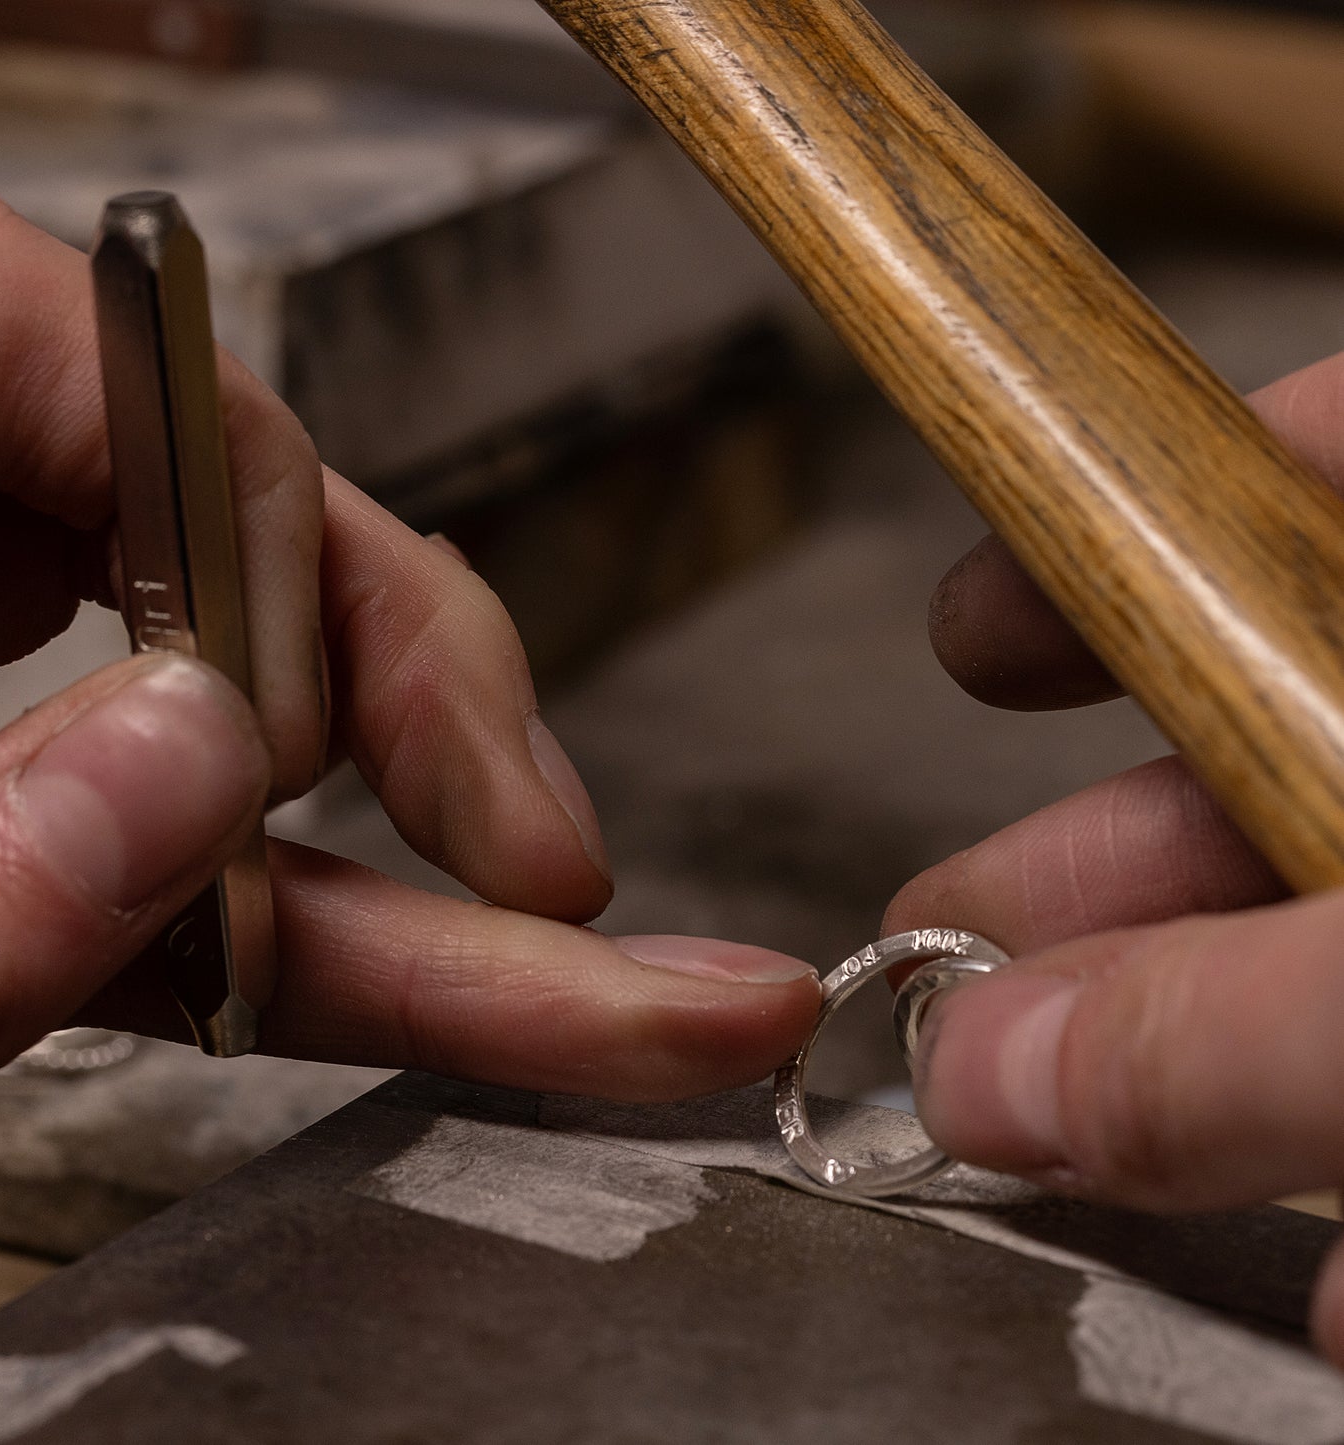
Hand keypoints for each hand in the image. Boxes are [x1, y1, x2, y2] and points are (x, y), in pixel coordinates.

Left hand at [0, 157, 818, 1120]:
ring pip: (238, 721)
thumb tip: (211, 757)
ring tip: (606, 979)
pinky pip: (173, 850)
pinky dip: (309, 944)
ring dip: (416, 875)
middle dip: (415, 691)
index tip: (317, 731)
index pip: (111, 347)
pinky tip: (487, 1011)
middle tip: (546, 855)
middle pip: (232, 516)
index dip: (267, 515)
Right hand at [885, 347, 1343, 1361]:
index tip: (979, 630)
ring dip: (1217, 1038)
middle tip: (951, 934)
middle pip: (1277, 722)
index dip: (1113, 521)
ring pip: (1338, 910)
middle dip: (1098, 856)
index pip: (1300, 469)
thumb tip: (995, 1078)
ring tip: (1085, 1124)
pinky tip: (1331, 1261)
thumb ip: (1243, 1026)